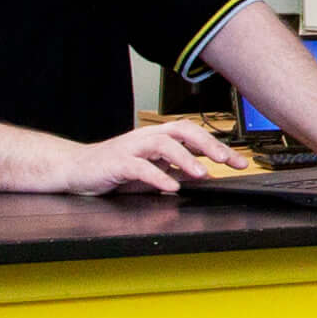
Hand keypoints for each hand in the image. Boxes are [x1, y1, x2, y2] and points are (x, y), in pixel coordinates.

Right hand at [58, 120, 254, 195]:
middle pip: (183, 131)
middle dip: (208, 144)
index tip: (241, 162)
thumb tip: (204, 174)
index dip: (219, 147)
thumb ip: (175, 169)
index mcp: (159, 138)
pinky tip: (171, 186)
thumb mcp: (151, 169)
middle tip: (227, 160)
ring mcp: (131, 148)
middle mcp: (147, 138)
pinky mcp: (116, 162)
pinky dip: (158, 176)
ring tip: (202, 174)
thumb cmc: (114, 169)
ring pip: (163, 144)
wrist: (76, 169)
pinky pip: (140, 167)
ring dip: (185, 158)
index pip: (195, 136)